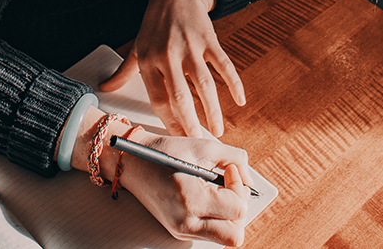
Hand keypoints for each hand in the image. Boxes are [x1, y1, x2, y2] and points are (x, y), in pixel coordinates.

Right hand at [59, 106, 251, 245]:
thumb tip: (249, 179)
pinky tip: (207, 196)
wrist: (133, 161)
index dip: (239, 186)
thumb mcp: (203, 146)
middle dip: (238, 208)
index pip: (237, 209)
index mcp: (191, 200)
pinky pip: (211, 232)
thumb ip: (235, 158)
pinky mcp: (179, 230)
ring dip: (228, 215)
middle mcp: (186, 222)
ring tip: (217, 191)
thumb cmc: (165, 151)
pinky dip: (216, 217)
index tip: (228, 169)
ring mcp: (182, 230)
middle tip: (228, 185)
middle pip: (235, 235)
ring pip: (225, 237)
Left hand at [99, 0, 245, 137]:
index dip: (168, 122)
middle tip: (198, 143)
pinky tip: (240, 100)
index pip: (158, 99)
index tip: (177, 140)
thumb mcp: (137, 46)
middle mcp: (168, 55)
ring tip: (218, 130)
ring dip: (213, 110)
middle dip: (190, 123)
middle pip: (180, 97)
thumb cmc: (154, 24)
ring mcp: (190, 47)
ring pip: (204, 84)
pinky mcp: (209, 39)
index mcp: (149, 61)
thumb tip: (105, 89)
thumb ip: (123, 71)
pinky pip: (223, 64)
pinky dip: (233, 83)